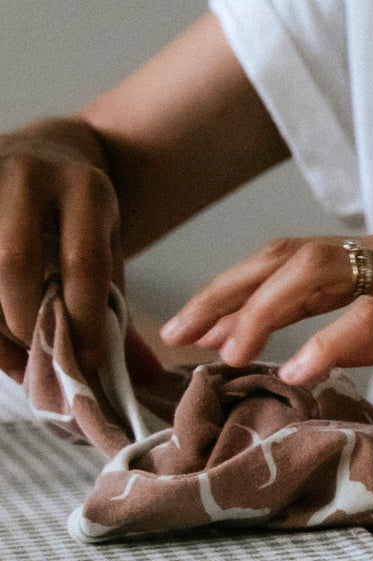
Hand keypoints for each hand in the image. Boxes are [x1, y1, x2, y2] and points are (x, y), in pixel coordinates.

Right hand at [0, 119, 122, 377]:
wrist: (40, 156)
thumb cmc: (76, 218)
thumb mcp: (105, 245)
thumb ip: (116, 305)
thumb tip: (143, 376)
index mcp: (85, 188)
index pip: (83, 261)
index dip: (83, 317)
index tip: (87, 359)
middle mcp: (30, 175)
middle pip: (13, 260)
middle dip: (23, 319)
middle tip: (39, 357)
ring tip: (14, 354)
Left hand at [160, 221, 372, 384]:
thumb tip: (335, 352)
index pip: (298, 259)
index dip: (241, 289)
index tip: (199, 327)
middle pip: (286, 256)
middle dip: (225, 294)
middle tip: (177, 336)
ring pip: (315, 274)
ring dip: (260, 313)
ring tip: (223, 352)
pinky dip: (327, 342)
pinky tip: (297, 371)